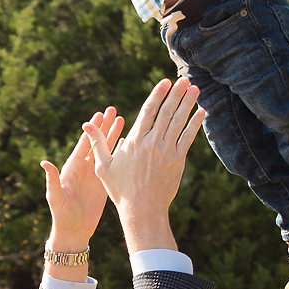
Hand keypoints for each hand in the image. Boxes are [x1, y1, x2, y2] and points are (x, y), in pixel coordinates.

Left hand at [40, 106, 124, 251]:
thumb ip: (52, 180)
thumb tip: (45, 163)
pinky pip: (111, 164)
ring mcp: (94, 175)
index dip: (92, 130)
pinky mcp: (103, 183)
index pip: (84, 144)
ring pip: (105, 150)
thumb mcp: (55, 198)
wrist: (73, 232)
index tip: (99, 114)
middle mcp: (84, 168)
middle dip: (105, 126)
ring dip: (114, 135)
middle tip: (114, 109)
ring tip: (123, 119)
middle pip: (96, 142)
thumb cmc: (62, 216)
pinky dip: (119, 152)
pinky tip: (127, 141)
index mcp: (72, 168)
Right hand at [84, 77, 205, 249]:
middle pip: (167, 111)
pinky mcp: (177, 160)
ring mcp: (166, 151)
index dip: (158, 94)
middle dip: (177, 93)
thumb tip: (86, 124)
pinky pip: (188, 137)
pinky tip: (201, 112)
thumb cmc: (121, 190)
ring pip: (179, 121)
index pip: (148, 110)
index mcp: (135, 141)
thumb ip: (98, 142)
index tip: (165, 82)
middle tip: (185, 79)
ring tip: (195, 88)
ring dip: (188, 103)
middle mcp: (152, 142)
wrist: (142, 209)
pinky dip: (195, 123)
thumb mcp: (104, 166)